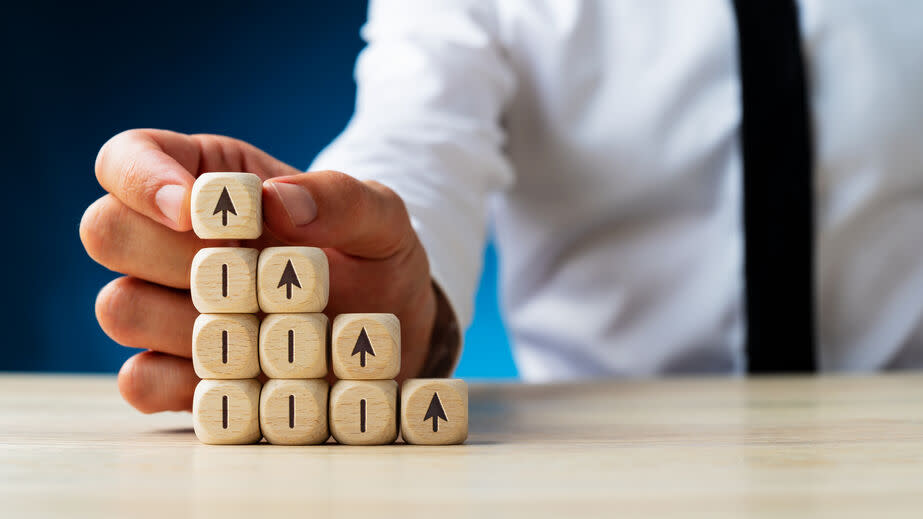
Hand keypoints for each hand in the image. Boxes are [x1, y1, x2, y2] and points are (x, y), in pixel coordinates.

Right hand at [80, 129, 436, 412]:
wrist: (393, 334)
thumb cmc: (376, 259)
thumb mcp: (382, 219)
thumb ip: (343, 199)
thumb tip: (280, 203)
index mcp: (210, 180)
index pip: (127, 157)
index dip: (142, 179)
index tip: (195, 213)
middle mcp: (174, 243)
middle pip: (105, 230)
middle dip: (171, 252)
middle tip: (246, 270)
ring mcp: (170, 312)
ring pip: (117, 307)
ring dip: (186, 319)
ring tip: (263, 325)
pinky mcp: (180, 376)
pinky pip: (140, 381)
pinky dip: (187, 384)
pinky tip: (246, 376)